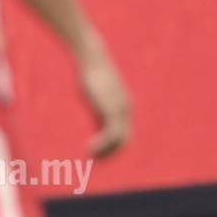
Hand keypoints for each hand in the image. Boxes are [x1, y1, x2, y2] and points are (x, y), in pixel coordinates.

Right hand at [76, 38, 130, 157]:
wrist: (92, 56)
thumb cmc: (90, 72)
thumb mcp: (96, 92)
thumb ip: (99, 106)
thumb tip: (96, 117)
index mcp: (124, 105)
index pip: (125, 133)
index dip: (113, 146)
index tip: (98, 152)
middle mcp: (126, 108)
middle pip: (126, 140)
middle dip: (111, 153)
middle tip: (95, 159)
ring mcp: (120, 109)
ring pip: (120, 140)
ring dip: (105, 151)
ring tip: (91, 156)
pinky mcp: (112, 108)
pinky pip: (112, 134)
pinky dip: (102, 145)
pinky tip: (89, 148)